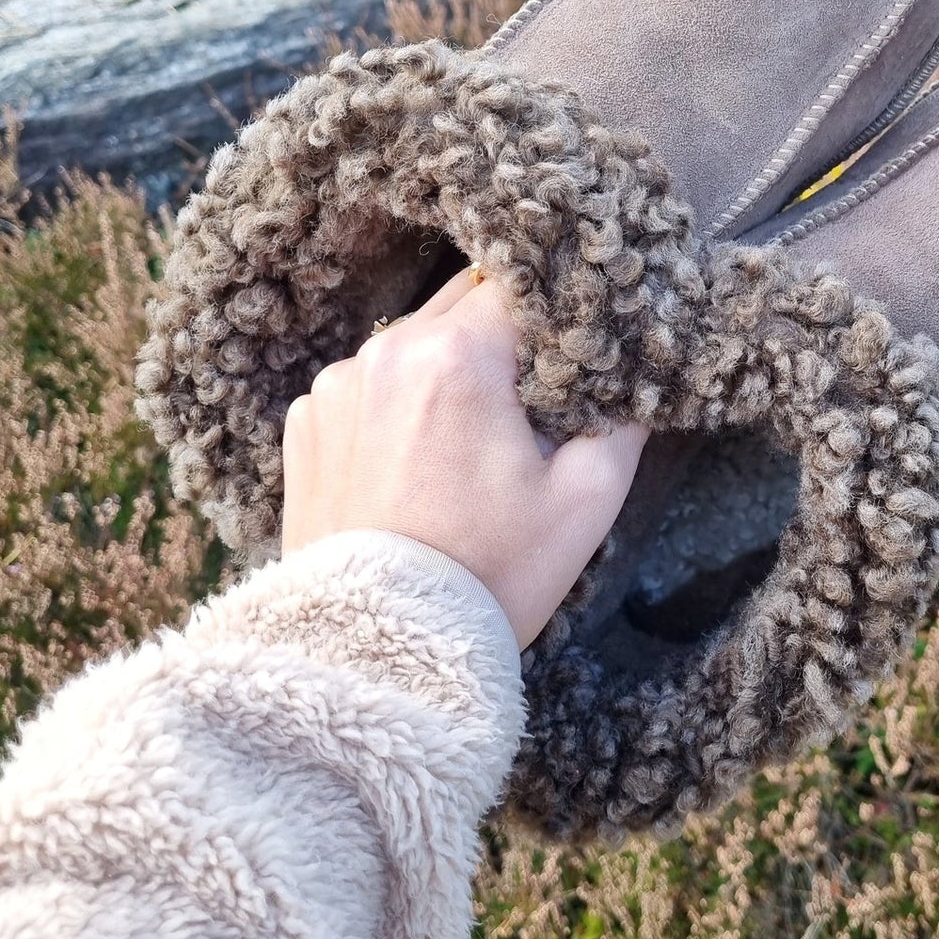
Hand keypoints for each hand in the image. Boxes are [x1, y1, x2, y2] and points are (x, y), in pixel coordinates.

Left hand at [281, 268, 647, 647]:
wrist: (378, 651)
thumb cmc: (490, 574)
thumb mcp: (587, 499)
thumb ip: (621, 418)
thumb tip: (630, 377)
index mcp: (455, 358)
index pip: (519, 288)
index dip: (556, 314)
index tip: (573, 353)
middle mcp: (386, 354)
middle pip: (464, 304)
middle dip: (503, 340)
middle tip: (530, 400)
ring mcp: (336, 387)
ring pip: (416, 342)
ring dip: (451, 369)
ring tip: (472, 439)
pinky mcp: (307, 424)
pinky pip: (371, 383)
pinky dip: (402, 403)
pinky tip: (420, 461)